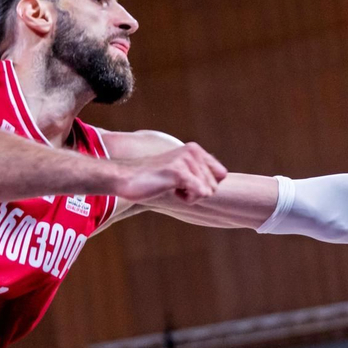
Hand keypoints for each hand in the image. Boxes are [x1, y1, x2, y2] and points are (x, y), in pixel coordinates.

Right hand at [113, 142, 228, 203]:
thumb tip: (222, 178)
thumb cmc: (151, 178)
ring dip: (190, 196)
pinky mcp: (179, 171)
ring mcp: (186, 160)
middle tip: (175, 185)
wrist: (124, 178)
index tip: (186, 183)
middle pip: (214, 186)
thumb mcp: (179, 170)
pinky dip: (186, 198)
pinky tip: (171, 190)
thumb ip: (198, 172)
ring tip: (171, 186)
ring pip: (208, 192)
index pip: (221, 174)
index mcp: (195, 149)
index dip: (206, 186)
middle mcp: (193, 151)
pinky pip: (199, 194)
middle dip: (196, 192)